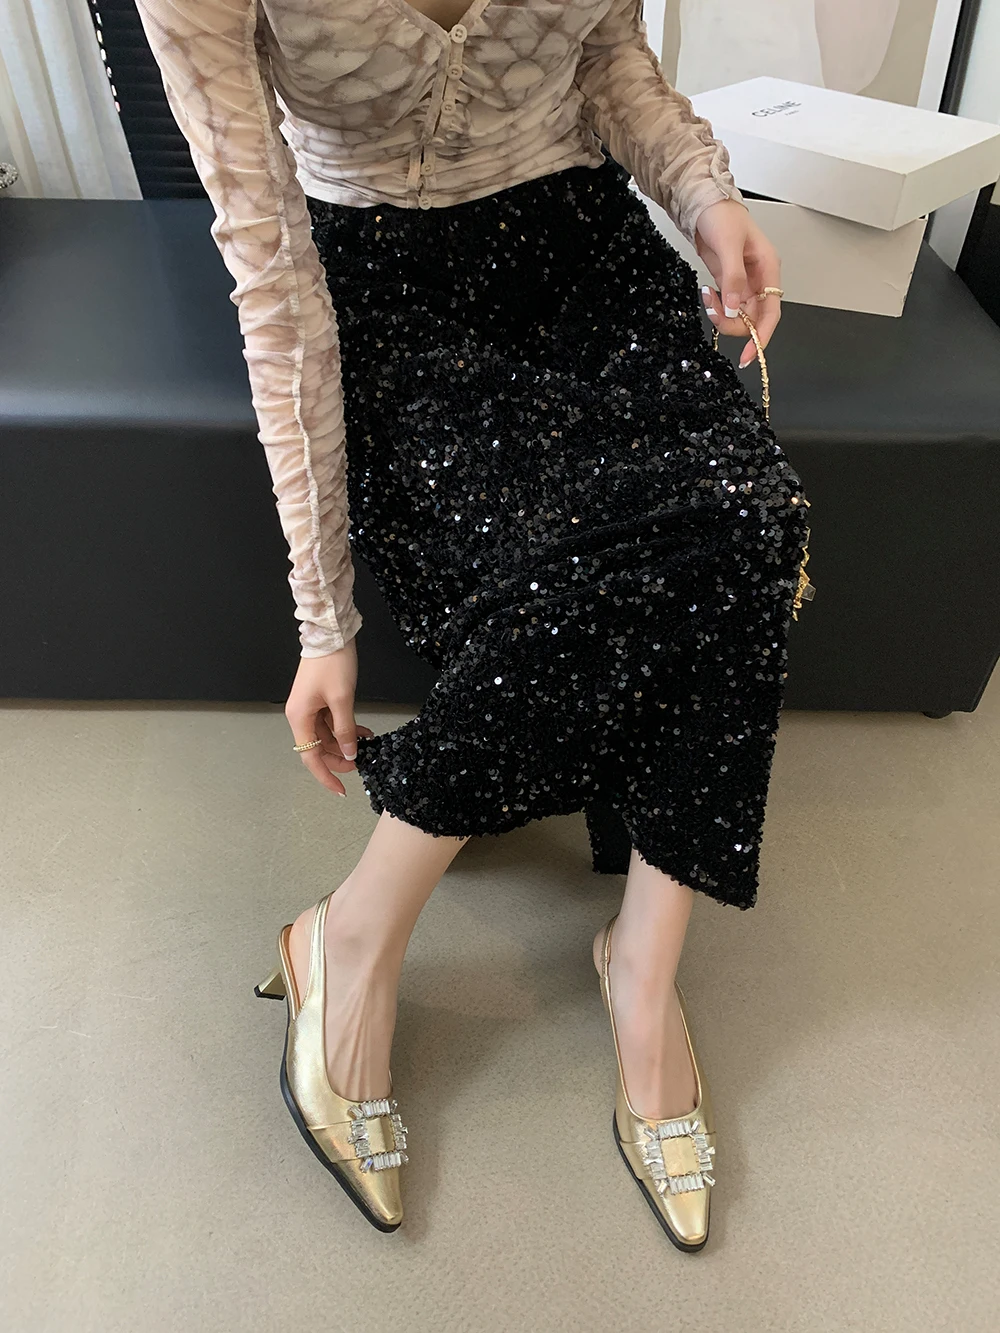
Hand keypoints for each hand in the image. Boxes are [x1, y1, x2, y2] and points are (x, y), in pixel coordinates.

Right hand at [284, 638, 373, 795]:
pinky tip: (364, 732)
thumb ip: (345, 730)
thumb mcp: (342, 699)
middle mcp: (300, 715)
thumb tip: (349, 754)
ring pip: (326, 736)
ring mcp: (309, 707)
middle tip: (362, 762)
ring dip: (346, 742)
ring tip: (368, 744)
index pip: (310, 757)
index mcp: (299, 717)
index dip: (326, 775)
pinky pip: (331, 722)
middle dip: (339, 758)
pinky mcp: (319, 699)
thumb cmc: (333, 663)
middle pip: (318, 748)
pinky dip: (346, 728)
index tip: (341, 789)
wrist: (330, 633)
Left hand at [694, 199, 781, 368]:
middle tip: (714, 313)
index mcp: (768, 269)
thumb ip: (733, 279)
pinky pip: (728, 307)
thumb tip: (736, 309)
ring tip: (708, 298)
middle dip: (734, 324)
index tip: (749, 354)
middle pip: (754, 318)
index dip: (761, 335)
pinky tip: (708, 294)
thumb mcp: (728, 246)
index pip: (771, 312)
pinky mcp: (730, 284)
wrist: (703, 204)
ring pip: (739, 315)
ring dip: (722, 316)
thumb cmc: (722, 216)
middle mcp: (760, 279)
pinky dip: (717, 308)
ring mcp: (745, 283)